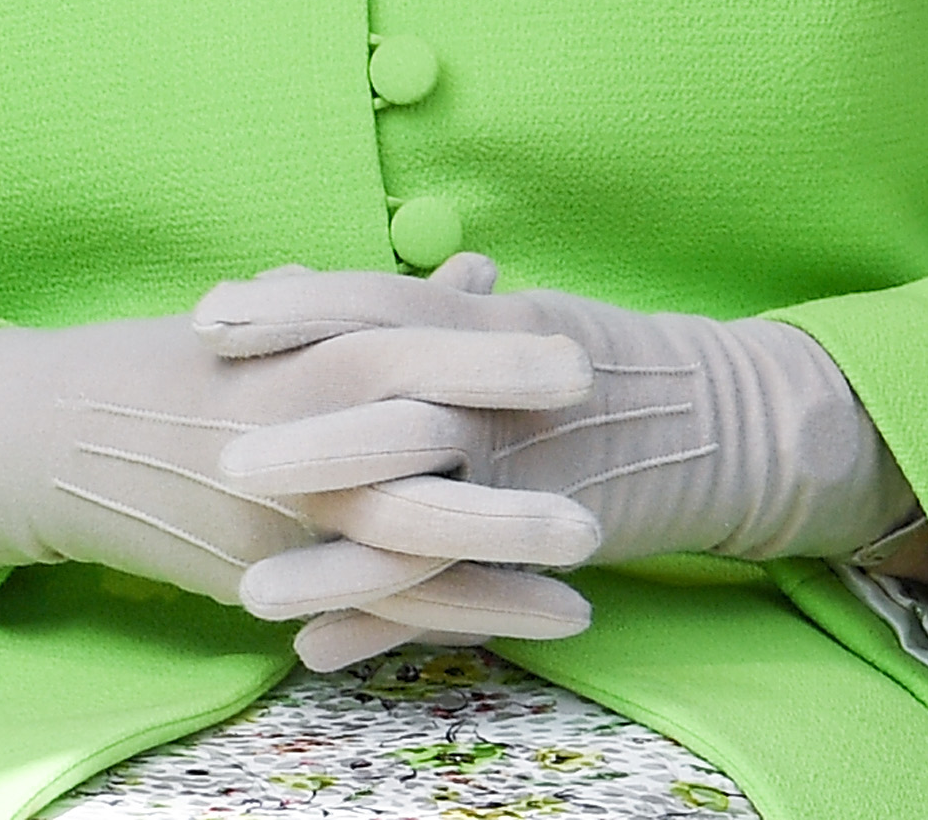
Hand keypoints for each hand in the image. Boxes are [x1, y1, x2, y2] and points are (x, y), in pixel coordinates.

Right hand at [0, 311, 602, 628]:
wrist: (52, 443)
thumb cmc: (170, 364)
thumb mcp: (264, 320)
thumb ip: (375, 304)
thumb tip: (478, 277)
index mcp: (277, 363)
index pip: (389, 350)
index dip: (480, 354)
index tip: (572, 356)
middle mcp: (276, 441)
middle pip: (401, 450)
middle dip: (501, 460)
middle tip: (594, 472)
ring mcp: (269, 519)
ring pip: (396, 541)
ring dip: (500, 554)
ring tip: (590, 559)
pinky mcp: (263, 579)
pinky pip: (377, 606)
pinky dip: (465, 614)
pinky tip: (546, 614)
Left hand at [197, 255, 911, 666]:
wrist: (718, 421)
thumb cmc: (589, 354)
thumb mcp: (497, 311)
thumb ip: (399, 305)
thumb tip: (292, 277)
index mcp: (479, 323)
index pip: (373, 302)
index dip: (292, 309)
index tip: (209, 319)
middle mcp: (495, 395)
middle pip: (391, 411)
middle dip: (307, 440)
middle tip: (222, 460)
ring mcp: (521, 474)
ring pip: (417, 522)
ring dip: (332, 566)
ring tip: (249, 595)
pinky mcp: (545, 540)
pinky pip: (456, 591)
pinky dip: (388, 626)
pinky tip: (316, 649)